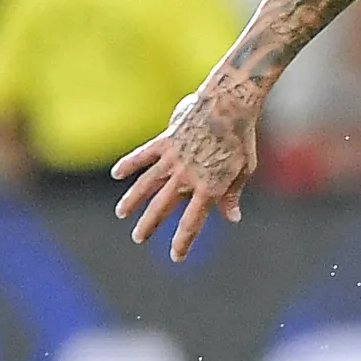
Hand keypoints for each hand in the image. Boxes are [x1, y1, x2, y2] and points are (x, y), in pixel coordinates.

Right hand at [113, 76, 262, 262]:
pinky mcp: (165, 141)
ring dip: (132, 201)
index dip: (182, 242)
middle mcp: (187, 177)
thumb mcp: (244, 169)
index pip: (193, 223)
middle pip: (163, 207)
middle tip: (138, 238)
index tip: (175, 257)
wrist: (230, 104)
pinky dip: (129, 164)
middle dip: (149, 225)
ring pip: (147, 184)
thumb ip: (232, 194)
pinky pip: (143, 155)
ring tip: (122, 214)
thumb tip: (232, 218)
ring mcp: (174, 159)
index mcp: (209, 187)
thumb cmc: (241, 137)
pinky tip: (117, 174)